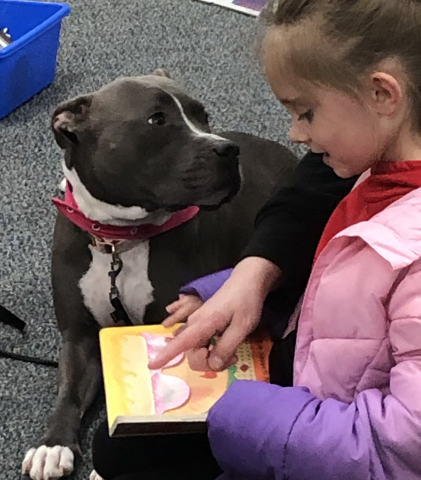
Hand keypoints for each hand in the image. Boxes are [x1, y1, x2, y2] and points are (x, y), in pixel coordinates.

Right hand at [149, 257, 280, 370]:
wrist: (248, 281)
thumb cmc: (246, 302)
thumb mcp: (241, 327)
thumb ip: (225, 348)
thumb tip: (212, 365)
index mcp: (202, 324)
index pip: (179, 343)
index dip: (165, 355)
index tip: (152, 366)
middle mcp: (195, 324)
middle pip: (191, 354)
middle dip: (208, 363)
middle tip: (232, 358)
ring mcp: (198, 323)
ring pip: (197, 350)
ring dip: (212, 357)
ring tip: (233, 353)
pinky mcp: (204, 323)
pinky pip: (201, 343)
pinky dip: (211, 350)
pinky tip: (225, 347)